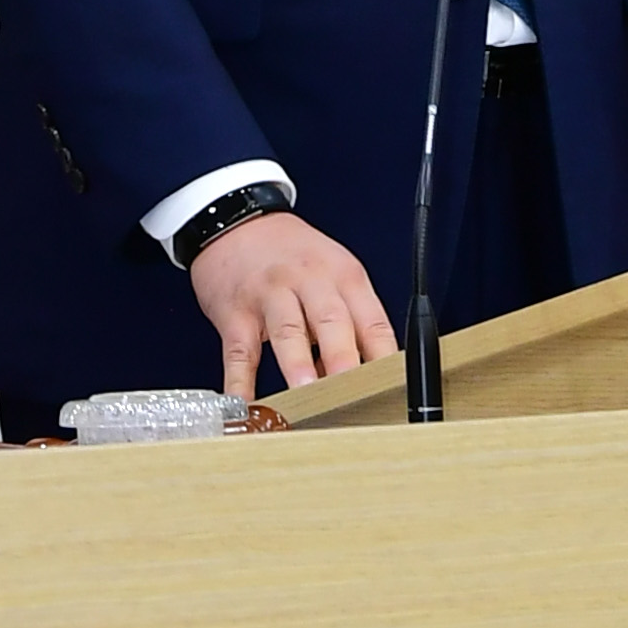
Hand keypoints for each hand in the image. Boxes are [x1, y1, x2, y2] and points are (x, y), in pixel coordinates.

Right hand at [190, 210, 398, 397]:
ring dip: (297, 364)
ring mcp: (270, 295)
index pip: (373, 322)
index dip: (384, 358)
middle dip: (344, 358)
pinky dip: (240, 381)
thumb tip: (358, 384)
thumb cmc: (292, 256)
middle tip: (352, 392)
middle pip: (333, 322)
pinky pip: (239, 351)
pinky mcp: (236, 313)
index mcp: (345, 277)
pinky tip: (244, 404)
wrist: (237, 223)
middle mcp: (310, 282)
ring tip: (305, 394)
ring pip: (287, 331)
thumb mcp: (330, 276)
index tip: (391, 391)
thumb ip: (347, 327)